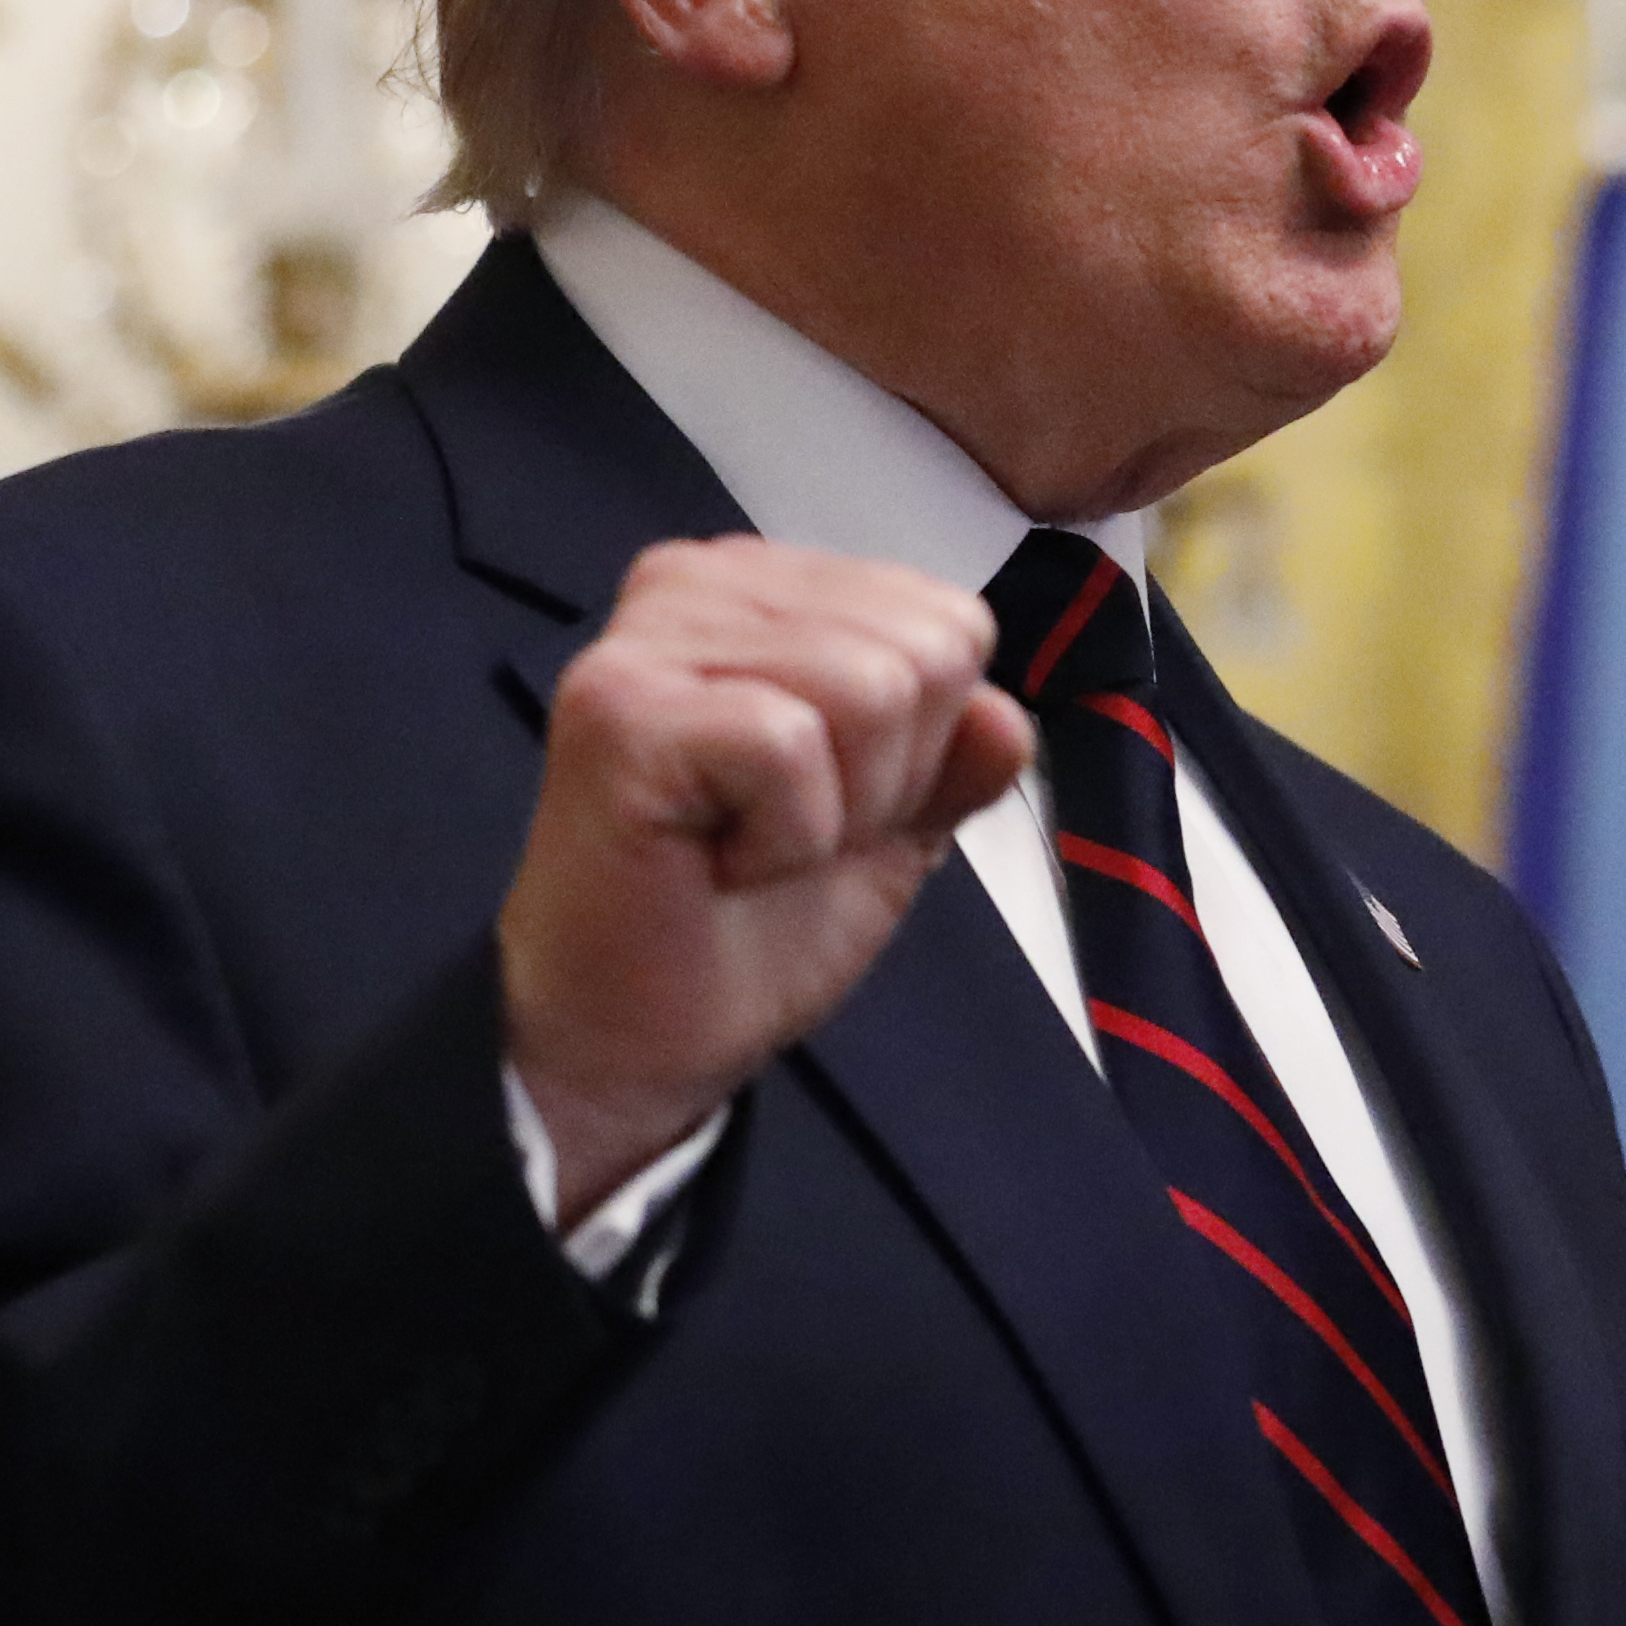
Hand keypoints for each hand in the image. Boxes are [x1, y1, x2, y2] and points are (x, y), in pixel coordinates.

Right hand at [501, 538, 1035, 1215]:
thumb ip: (958, 758)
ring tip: (745, 846)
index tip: (827, 801)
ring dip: (836, 813)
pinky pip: (790, 745)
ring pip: (869, 688)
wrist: (635, 1042)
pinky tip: (713, 862)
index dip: (925, 744)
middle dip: (888, 777)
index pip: (950, 619)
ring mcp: (650, 636)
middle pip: (923, 649)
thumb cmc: (744, 925)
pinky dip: (783, 839)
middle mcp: (702, 582)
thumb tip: (1005, 717)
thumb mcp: (895, 827)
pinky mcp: (620, 707)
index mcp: (768, 589)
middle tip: (781, 832)